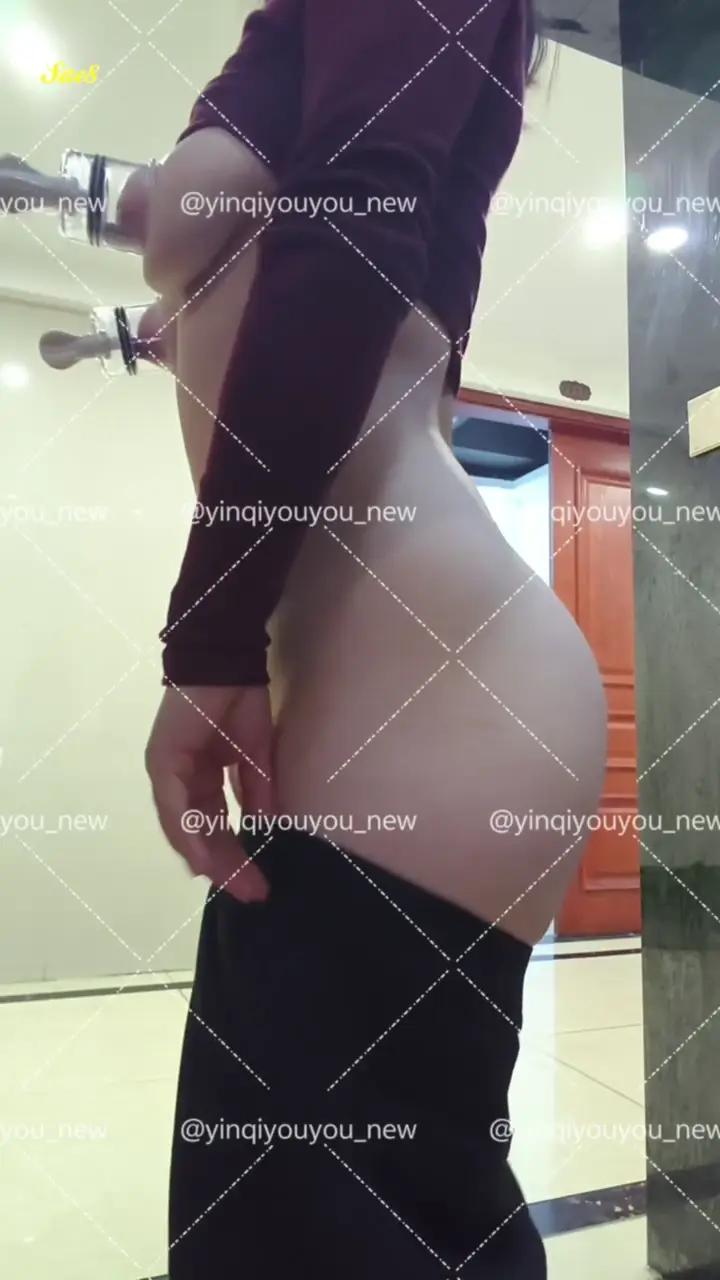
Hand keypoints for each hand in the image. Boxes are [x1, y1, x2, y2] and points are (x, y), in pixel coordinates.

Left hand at [145, 684, 273, 901]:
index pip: (215, 826)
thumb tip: (266, 829)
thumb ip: (257, 793)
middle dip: (227, 866)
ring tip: (234, 884)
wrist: (227, 660)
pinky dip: (189, 834)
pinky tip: (205, 859)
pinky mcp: (163, 761)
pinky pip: (175, 807)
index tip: (258, 883)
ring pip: (184, 828)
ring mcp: (168, 771)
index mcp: (200, 777)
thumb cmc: (240, 700)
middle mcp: (179, 779)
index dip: (236, 855)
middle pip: (200, 834)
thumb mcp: (256, 757)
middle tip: (252, 893)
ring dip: (210, 859)